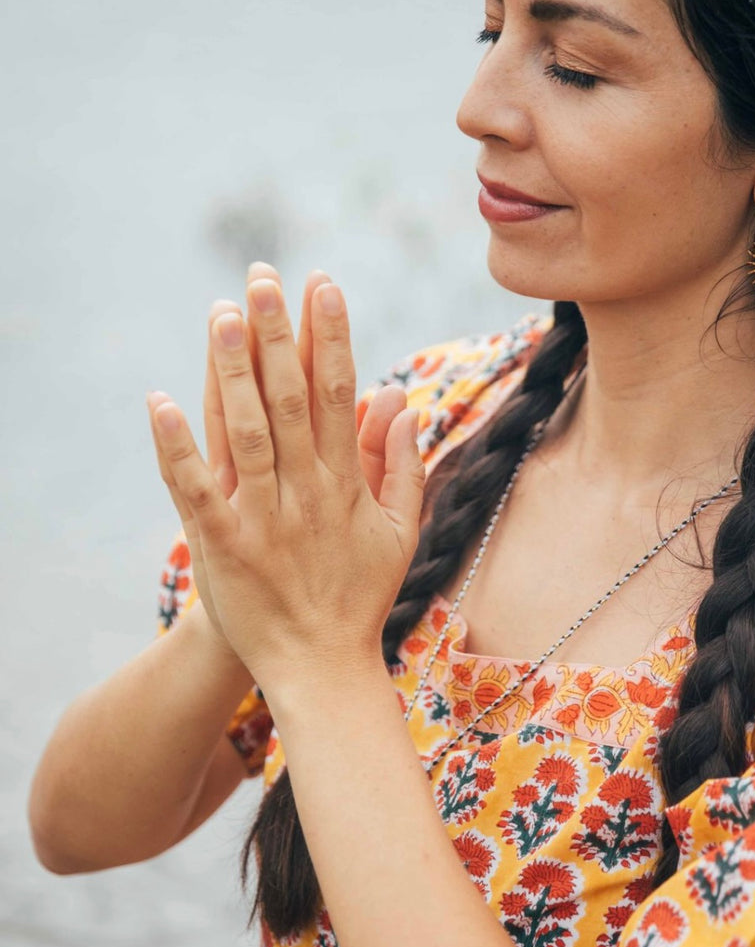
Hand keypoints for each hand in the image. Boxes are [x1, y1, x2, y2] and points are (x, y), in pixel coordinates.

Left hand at [146, 270, 424, 699]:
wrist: (322, 668)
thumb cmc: (358, 596)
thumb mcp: (398, 531)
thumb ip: (403, 465)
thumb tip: (401, 398)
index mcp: (347, 485)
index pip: (341, 395)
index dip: (331, 337)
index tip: (322, 285)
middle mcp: (306, 494)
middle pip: (291, 400)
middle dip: (278, 334)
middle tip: (263, 277)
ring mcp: (263, 519)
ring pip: (246, 434)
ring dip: (232, 373)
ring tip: (221, 314)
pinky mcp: (223, 548)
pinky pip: (194, 491)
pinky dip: (176, 448)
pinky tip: (159, 403)